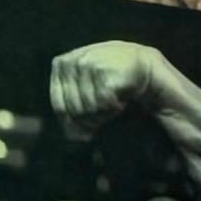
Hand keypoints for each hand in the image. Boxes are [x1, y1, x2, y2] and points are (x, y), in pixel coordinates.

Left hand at [43, 39, 179, 133]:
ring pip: (89, 108)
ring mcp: (85, 64)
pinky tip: (121, 99)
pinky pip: (104, 103)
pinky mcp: (102, 69)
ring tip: (114, 103)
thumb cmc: (111, 79)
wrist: (140, 62)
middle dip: (92, 120)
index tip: (88, 130)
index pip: (59, 106)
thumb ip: (73, 108)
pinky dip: (115, 107)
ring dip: (105, 113)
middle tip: (106, 113)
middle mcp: (70, 62)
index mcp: (60, 65)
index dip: (74, 124)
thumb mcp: (86, 88)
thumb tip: (73, 137)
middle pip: (75, 110)